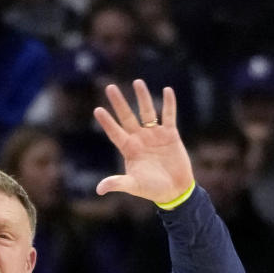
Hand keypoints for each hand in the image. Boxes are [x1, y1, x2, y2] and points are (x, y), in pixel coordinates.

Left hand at [94, 80, 193, 204]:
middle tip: (110, 87)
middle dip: (119, 103)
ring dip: (143, 97)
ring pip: (147, 112)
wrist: (175, 190)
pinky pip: (169, 115)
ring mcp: (155, 135)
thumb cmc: (152, 189)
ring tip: (137, 82)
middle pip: (127, 117)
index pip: (115, 133)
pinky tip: (167, 90)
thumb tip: (99, 189)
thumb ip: (117, 183)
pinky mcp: (170, 134)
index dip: (107, 122)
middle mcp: (140, 139)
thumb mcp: (134, 186)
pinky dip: (169, 103)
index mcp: (129, 149)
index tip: (97, 109)